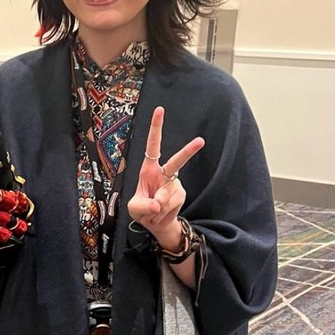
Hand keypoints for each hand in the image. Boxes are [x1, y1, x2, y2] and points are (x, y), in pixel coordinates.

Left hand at [127, 107, 203, 252]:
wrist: (153, 224)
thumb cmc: (141, 209)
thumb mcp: (134, 208)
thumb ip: (143, 205)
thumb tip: (158, 203)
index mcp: (149, 169)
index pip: (153, 145)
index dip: (156, 128)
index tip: (160, 110)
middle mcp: (164, 173)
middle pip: (177, 161)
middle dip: (188, 152)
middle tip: (200, 141)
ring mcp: (174, 184)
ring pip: (166, 196)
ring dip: (155, 209)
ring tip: (151, 212)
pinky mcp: (181, 195)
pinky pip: (171, 205)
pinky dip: (162, 214)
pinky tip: (159, 215)